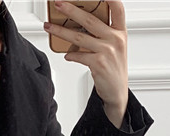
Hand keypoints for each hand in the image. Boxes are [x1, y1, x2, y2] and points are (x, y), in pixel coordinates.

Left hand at [44, 0, 128, 127]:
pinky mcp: (98, 63)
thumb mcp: (114, 47)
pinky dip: (71, 55)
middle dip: (71, 9)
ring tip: (49, 27)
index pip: (118, 7)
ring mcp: (107, 51)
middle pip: (90, 19)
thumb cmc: (114, 68)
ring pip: (79, 37)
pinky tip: (67, 55)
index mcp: (120, 32)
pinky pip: (79, 55)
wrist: (117, 92)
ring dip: (61, 31)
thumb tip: (79, 25)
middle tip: (58, 3)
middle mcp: (115, 39)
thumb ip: (103, 34)